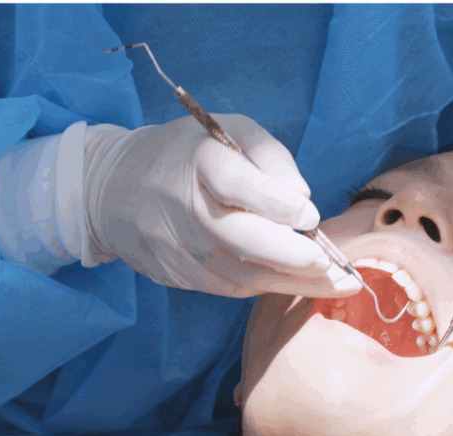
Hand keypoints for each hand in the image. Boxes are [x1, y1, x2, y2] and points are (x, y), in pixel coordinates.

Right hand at [81, 113, 361, 297]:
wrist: (115, 191)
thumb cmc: (187, 154)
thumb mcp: (228, 132)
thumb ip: (269, 156)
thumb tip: (302, 196)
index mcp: (198, 161)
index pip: (236, 184)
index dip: (277, 203)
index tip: (310, 215)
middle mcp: (185, 209)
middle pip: (240, 239)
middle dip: (291, 256)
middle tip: (331, 264)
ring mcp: (178, 248)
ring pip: (241, 272)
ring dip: (293, 280)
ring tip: (338, 281)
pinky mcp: (177, 275)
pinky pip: (230, 286)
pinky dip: (268, 284)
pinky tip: (300, 282)